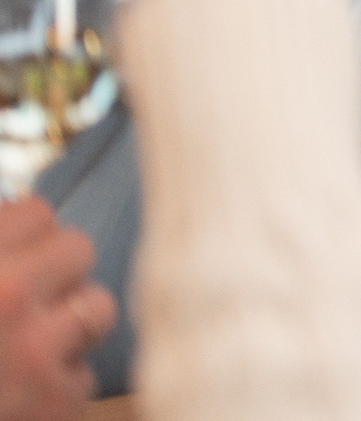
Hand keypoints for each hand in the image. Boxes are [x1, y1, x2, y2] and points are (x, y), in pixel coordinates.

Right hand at [0, 198, 113, 420]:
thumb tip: (15, 213)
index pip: (36, 214)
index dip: (22, 236)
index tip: (9, 258)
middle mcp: (8, 298)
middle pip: (78, 251)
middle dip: (53, 274)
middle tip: (19, 304)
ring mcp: (36, 353)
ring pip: (97, 309)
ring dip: (68, 326)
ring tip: (23, 349)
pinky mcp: (55, 404)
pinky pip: (83, 376)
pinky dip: (56, 387)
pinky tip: (16, 399)